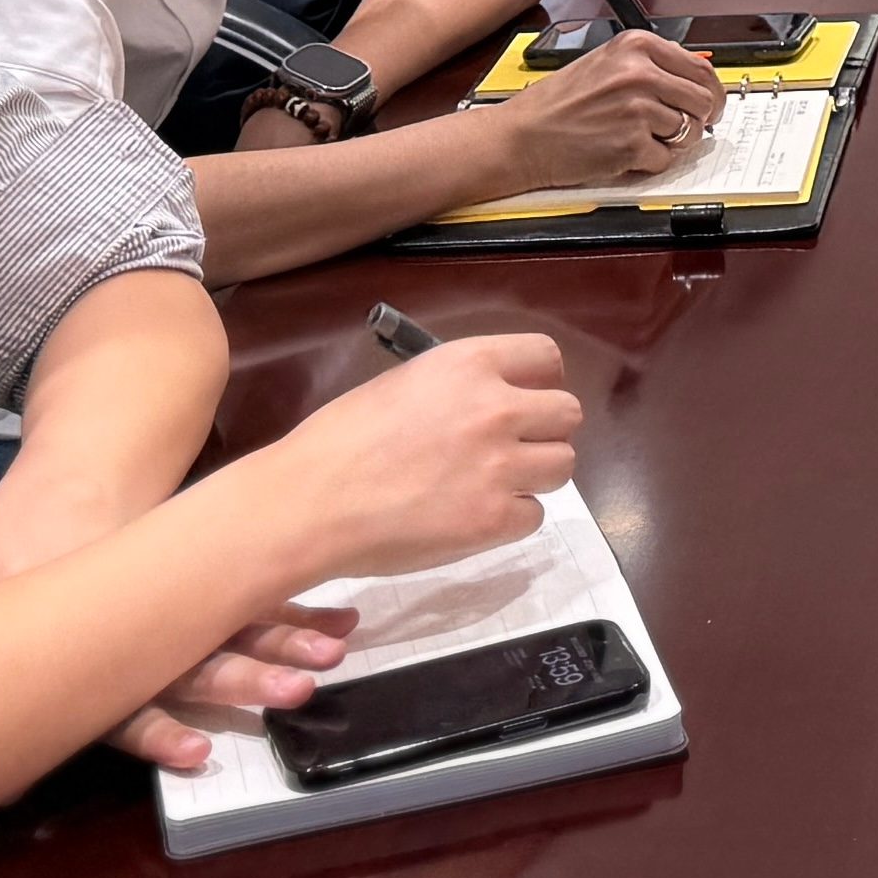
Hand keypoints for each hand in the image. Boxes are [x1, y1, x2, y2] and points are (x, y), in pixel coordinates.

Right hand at [110, 605, 361, 773]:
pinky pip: (132, 722)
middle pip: (232, 639)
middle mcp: (171, 633)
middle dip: (278, 652)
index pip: (251, 608)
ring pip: (194, 675)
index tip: (342, 634)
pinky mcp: (106, 700)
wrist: (29, 568)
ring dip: (244, 683)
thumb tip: (351, 622)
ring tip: (294, 692)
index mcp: (195, 600)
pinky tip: (194, 755)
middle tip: (323, 665)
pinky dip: (160, 738)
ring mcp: (138, 666)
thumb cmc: (136, 585)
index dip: (298, 620)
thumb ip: (268, 601)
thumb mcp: (196, 582)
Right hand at [263, 333, 581, 579]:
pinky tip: (472, 518)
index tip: (523, 399)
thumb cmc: (340, 440)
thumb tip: (491, 399)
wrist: (310, 503)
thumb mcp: (405, 385)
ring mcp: (499, 465)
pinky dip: (510, 520)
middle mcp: (495, 407)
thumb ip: (458, 387)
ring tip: (493, 485)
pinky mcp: (493, 519)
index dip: (539, 381)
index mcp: (469, 363)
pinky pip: (533, 516)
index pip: (546, 356)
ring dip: (535, 475)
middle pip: (567, 413)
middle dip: (543, 431)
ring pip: (563, 464)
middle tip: (510, 449)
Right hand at [492, 29, 731, 193]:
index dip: (711, 92)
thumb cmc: (557, 104)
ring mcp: (637, 110)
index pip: (701, 68)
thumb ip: (651, 66)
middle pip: (704, 101)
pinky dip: (650, 162)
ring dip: (671, 142)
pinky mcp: (631, 145)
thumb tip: (695, 78)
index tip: (711, 105)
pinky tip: (624, 152)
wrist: (520, 136)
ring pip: (689, 133)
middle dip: (699, 120)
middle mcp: (641, 73)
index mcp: (637, 46)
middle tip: (684, 129)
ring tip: (639, 138)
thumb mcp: (606, 64)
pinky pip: (665, 159)